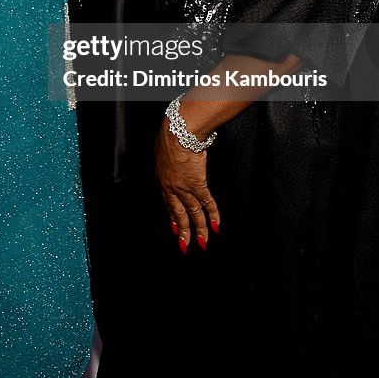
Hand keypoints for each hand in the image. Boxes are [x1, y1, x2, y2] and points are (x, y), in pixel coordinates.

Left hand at [154, 118, 219, 254]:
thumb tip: (168, 158)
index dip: (172, 216)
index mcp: (162, 178)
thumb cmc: (169, 136)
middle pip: (178, 213)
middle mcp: (172, 187)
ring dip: (199, 229)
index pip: (168, 202)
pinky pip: (207, 204)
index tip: (174, 227)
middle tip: (185, 244)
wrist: (178, 133)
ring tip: (203, 242)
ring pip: (193, 213)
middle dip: (182, 231)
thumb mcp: (162, 150)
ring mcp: (185, 188)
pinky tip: (216, 226)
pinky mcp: (198, 184)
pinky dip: (213, 215)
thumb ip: (166, 159)